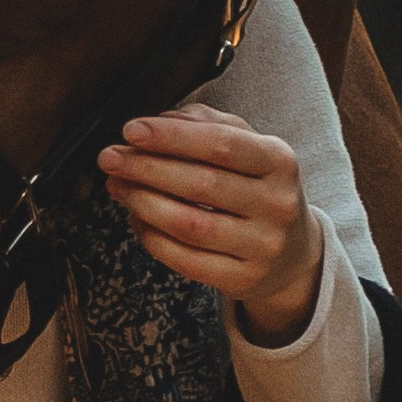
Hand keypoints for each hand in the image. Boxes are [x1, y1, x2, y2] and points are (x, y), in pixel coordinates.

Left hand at [97, 106, 323, 344]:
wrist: (291, 252)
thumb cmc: (255, 188)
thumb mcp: (247, 147)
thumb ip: (205, 124)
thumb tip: (159, 121)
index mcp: (280, 161)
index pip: (222, 144)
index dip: (172, 137)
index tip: (131, 130)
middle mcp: (277, 204)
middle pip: (202, 184)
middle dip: (146, 168)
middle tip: (110, 158)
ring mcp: (262, 246)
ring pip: (190, 225)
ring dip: (142, 202)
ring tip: (117, 185)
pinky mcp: (243, 279)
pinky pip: (185, 260)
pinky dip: (152, 237)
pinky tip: (136, 218)